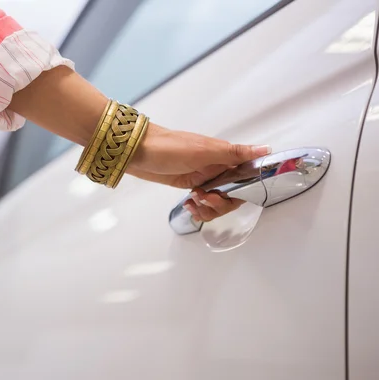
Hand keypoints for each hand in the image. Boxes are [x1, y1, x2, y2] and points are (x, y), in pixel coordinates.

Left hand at [129, 124, 269, 220]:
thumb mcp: (203, 150)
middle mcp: (216, 167)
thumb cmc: (167, 147)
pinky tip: (190, 206)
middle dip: (222, 204)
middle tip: (206, 199)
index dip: (242, 192)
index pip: (246, 178)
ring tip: (195, 203)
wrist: (137, 151)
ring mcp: (203, 177)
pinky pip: (203, 203)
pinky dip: (199, 209)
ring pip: (217, 201)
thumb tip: (265, 149)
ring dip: (209, 209)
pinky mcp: (189, 185)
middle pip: (233, 195)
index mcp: (223, 156)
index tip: (229, 196)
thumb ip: (233, 153)